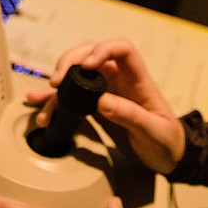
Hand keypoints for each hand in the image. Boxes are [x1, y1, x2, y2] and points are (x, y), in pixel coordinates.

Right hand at [29, 38, 184, 174]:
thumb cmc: (167, 142)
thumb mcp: (154, 132)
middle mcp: (119, 80)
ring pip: (76, 74)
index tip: (85, 66)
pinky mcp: (95, 107)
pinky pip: (72, 97)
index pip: (122, 49)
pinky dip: (56, 101)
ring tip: (42, 98)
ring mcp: (106, 91)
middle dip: (70, 62)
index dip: (103, 50)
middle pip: (91, 54)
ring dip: (57, 83)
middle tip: (57, 81)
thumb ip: (131, 116)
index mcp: (138, 79)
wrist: (167, 158)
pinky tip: (40, 106)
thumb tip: (102, 102)